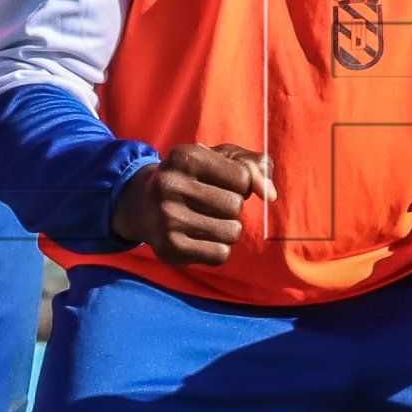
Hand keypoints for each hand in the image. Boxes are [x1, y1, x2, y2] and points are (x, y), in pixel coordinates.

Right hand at [111, 142, 270, 267]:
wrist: (140, 204)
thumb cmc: (190, 178)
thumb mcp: (218, 160)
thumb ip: (253, 166)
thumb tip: (270, 194)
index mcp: (185, 156)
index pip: (242, 178)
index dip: (240, 184)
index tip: (219, 183)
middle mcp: (171, 185)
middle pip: (236, 206)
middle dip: (231, 207)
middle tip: (209, 204)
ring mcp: (168, 218)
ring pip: (232, 232)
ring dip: (227, 229)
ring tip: (206, 221)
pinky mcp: (170, 248)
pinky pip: (220, 254)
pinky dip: (218, 249)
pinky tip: (200, 238)